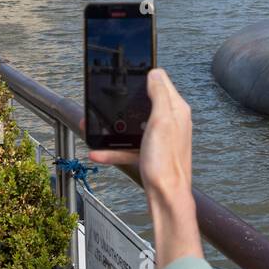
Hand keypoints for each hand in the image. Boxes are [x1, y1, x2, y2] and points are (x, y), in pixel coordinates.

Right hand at [90, 68, 203, 268]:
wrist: (166, 197)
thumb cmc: (166, 162)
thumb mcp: (162, 121)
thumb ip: (159, 95)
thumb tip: (154, 72)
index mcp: (176, 109)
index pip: (161, 81)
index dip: (144, 75)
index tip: (126, 71)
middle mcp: (170, 121)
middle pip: (142, 103)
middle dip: (122, 102)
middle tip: (103, 101)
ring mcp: (159, 137)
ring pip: (132, 125)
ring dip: (113, 127)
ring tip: (92, 127)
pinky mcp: (150, 152)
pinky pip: (128, 145)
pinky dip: (114, 148)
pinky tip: (97, 152)